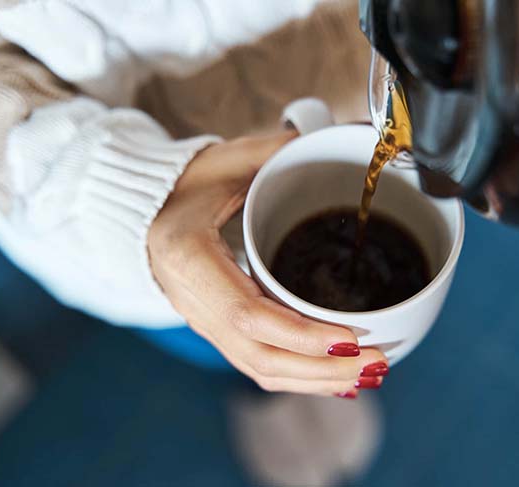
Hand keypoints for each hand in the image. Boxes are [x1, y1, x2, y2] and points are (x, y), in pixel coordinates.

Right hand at [148, 131, 388, 396]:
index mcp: (189, 258)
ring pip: (261, 370)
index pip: (247, 314)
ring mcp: (203, 322)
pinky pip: (258, 364)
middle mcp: (192, 302)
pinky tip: (336, 378)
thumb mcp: (227, 159)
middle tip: (377, 365)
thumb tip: (337, 136)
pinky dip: (300, 377)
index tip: (350, 339)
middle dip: (322, 370)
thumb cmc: (183, 183)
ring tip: (368, 376)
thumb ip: (276, 151)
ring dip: (317, 381)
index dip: (301, 334)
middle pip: (260, 357)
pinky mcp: (216, 329)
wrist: (142, 210)